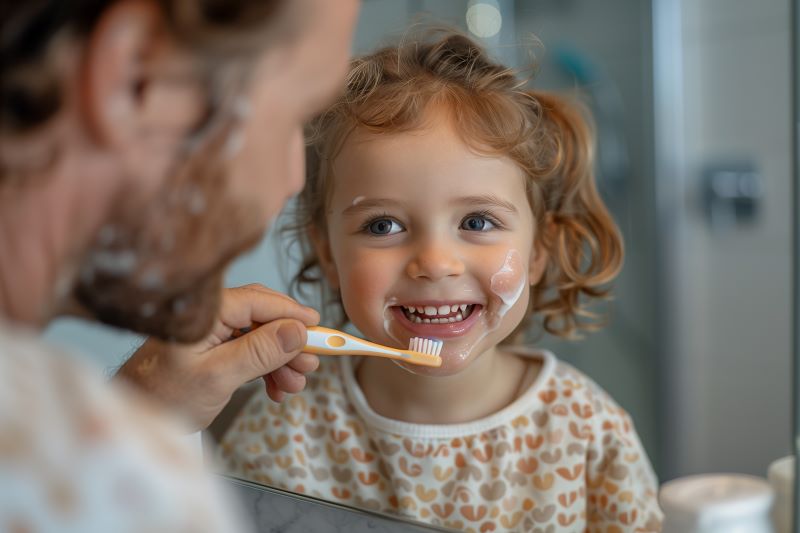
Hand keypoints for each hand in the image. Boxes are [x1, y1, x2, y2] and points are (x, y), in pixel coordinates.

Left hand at [116, 284, 319, 430]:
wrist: (133, 421)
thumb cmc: (161, 397)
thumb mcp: (218, 376)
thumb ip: (260, 351)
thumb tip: (298, 331)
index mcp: (206, 312)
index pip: (260, 301)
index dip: (294, 314)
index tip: (320, 327)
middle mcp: (209, 317)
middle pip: (263, 318)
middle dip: (290, 343)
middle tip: (310, 365)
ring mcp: (211, 334)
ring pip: (260, 338)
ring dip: (281, 361)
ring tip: (294, 385)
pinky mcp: (212, 352)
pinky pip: (249, 353)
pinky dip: (266, 370)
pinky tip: (276, 389)